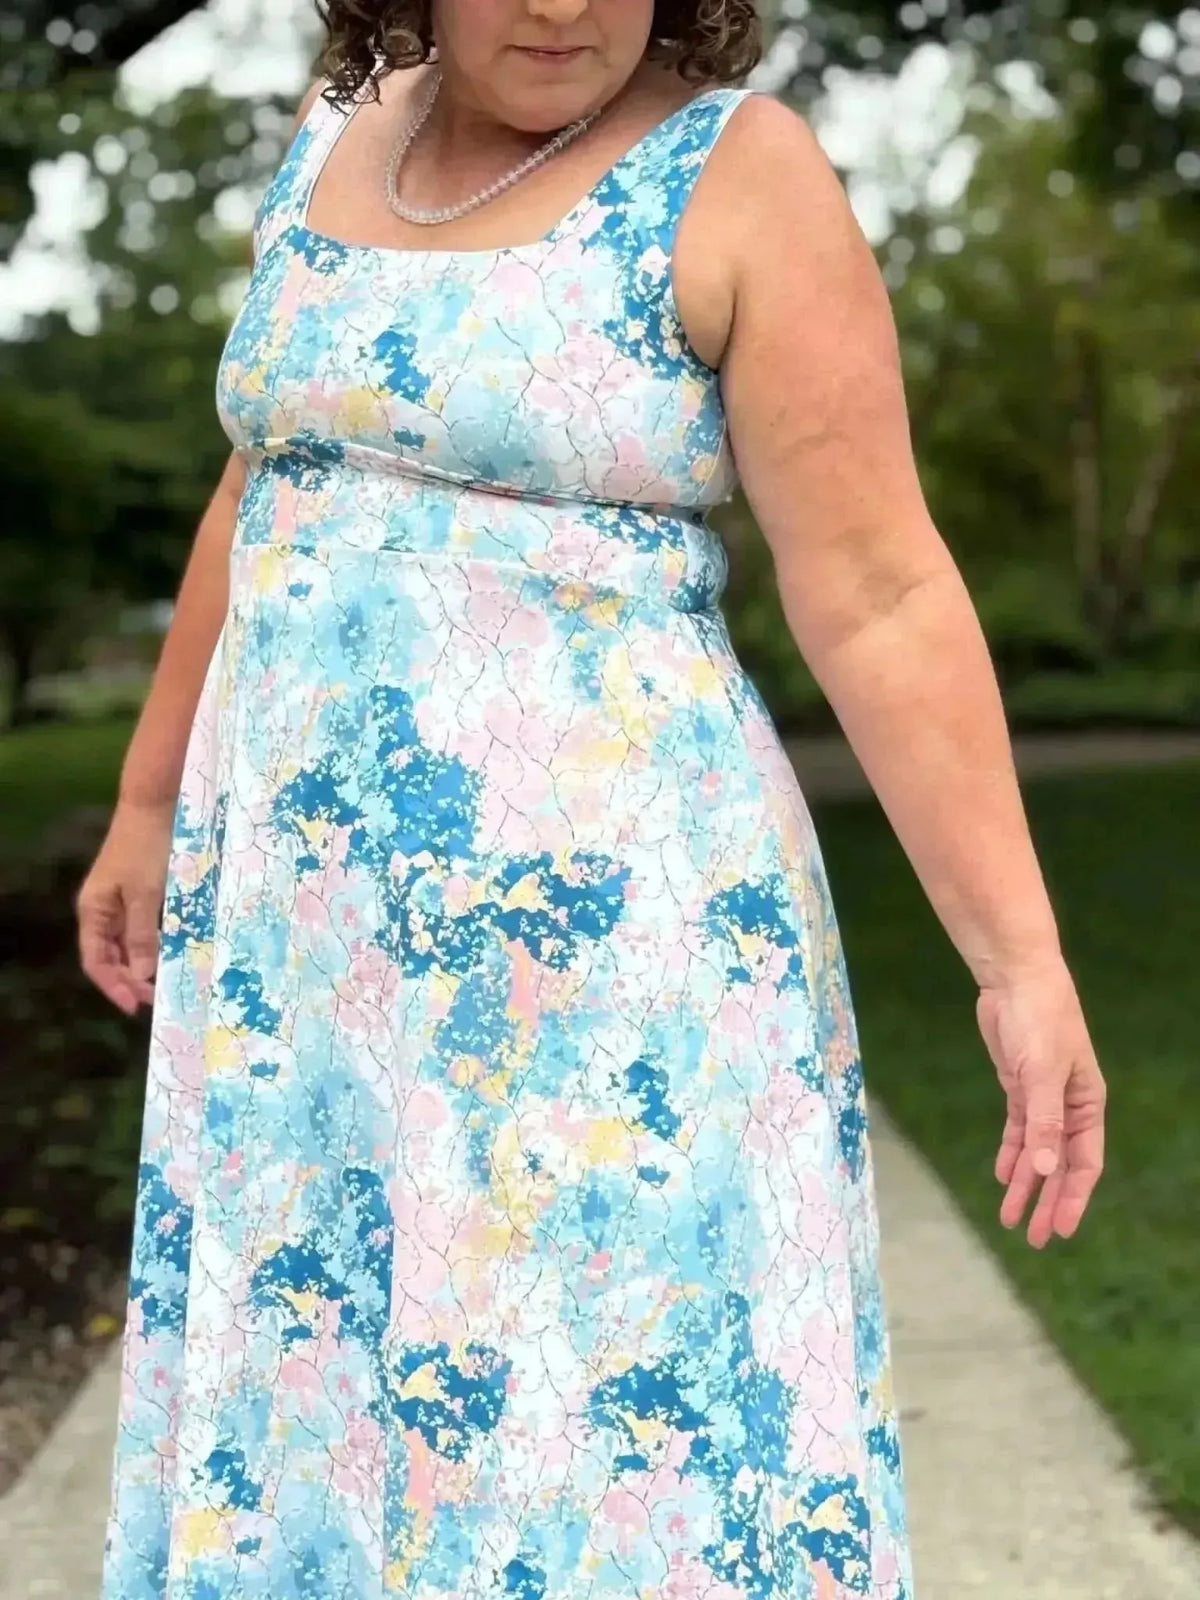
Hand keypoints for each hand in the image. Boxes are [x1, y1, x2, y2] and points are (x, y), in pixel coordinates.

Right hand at [76, 797, 174, 1015]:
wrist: (156, 805)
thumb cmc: (147, 847)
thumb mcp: (146, 893)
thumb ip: (142, 934)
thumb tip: (141, 976)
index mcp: (94, 911)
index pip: (96, 961)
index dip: (113, 986)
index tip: (135, 1006)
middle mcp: (103, 910)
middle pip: (111, 956)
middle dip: (130, 980)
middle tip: (157, 999)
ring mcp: (121, 901)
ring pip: (129, 945)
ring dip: (143, 966)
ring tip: (164, 985)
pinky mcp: (141, 893)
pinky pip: (144, 929)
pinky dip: (155, 945)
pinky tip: (171, 956)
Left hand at [975, 955, 1105, 1248]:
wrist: (1016, 979)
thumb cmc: (1040, 1020)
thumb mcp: (1041, 1073)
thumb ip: (1042, 1123)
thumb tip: (1042, 1172)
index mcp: (1087, 1104)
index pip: (1083, 1164)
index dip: (1072, 1198)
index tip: (1059, 1230)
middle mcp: (1070, 1106)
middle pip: (1060, 1165)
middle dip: (1048, 1201)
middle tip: (1034, 1238)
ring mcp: (1043, 1097)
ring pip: (1036, 1152)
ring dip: (1025, 1185)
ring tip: (1010, 1219)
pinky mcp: (1019, 1086)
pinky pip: (1018, 1130)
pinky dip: (1012, 1153)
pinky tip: (1004, 1176)